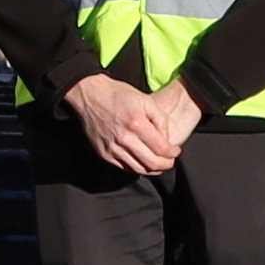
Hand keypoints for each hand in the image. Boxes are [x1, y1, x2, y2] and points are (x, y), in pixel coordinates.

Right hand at [61, 72, 180, 176]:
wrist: (89, 95)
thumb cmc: (118, 95)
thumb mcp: (146, 100)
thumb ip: (161, 120)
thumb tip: (167, 139)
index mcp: (136, 124)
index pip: (161, 149)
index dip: (173, 153)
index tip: (176, 151)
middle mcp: (124, 139)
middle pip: (152, 164)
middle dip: (166, 165)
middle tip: (170, 161)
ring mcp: (112, 148)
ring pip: (139, 169)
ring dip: (153, 170)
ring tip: (159, 164)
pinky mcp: (104, 154)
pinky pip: (125, 168)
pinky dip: (138, 168)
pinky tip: (143, 162)